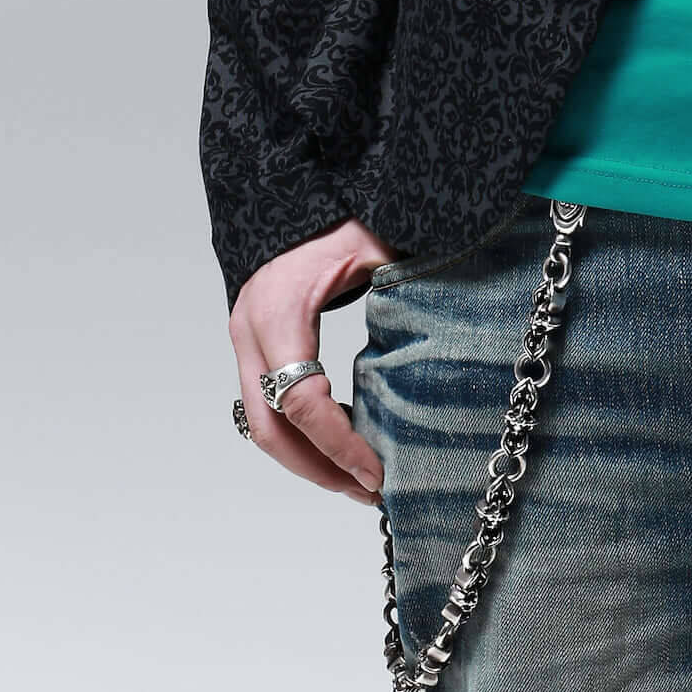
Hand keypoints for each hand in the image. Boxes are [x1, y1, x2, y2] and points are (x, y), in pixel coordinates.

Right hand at [229, 217, 393, 503]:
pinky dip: (298, 434)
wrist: (288, 201)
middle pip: (271, 428)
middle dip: (318, 468)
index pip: (304, 400)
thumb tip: (447, 326)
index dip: (339, 444)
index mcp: (281, 312)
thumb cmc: (334, 219)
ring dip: (306, 459)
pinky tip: (337, 444)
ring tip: (356, 480)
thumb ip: (402, 283)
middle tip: (366, 490)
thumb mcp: (373, 245)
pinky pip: (265, 407)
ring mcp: (244, 342)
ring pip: (262, 426)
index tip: (376, 472)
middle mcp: (251, 333)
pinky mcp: (250, 348)